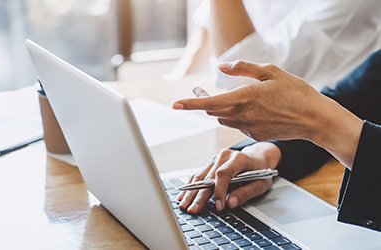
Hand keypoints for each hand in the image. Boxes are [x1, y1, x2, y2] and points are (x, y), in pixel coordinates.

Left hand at [172, 60, 362, 167]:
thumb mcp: (270, 71)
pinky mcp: (254, 134)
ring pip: (223, 118)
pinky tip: (249, 109)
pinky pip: (237, 124)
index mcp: (245, 97)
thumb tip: (221, 66)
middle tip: (197, 90)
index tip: (176, 104)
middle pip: (212, 110)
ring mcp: (248, 127)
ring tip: (222, 97)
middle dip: (202, 101)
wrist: (314, 119)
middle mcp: (243, 115)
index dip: (191, 104)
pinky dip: (235, 116)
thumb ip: (242, 68)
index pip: (210, 102)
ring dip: (218, 109)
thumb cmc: (295, 92)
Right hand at [178, 142, 280, 213]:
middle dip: (199, 196)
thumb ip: (246, 193)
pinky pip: (198, 175)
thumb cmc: (260, 171)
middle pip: (208, 177)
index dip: (219, 191)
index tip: (218, 206)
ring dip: (191, 192)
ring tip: (183, 205)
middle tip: (192, 209)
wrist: (257, 158)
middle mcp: (224, 156)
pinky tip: (183, 196)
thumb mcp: (261, 184)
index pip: (223, 174)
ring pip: (200, 177)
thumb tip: (230, 203)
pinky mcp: (210, 163)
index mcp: (239, 158)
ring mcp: (215, 159)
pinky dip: (190, 186)